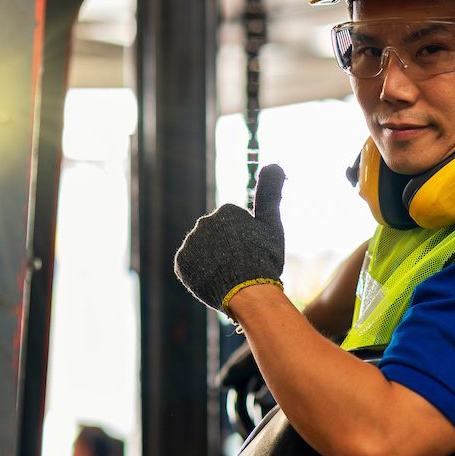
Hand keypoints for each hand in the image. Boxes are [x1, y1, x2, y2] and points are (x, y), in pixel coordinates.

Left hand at [173, 164, 286, 315]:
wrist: (248, 292)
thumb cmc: (264, 260)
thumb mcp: (272, 225)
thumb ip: (270, 194)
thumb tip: (274, 164)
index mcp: (226, 211)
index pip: (235, 228)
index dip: (246, 243)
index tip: (253, 254)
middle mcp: (204, 222)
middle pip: (217, 238)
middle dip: (227, 250)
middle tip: (241, 267)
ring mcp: (190, 243)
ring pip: (203, 252)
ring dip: (213, 261)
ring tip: (228, 276)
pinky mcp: (181, 263)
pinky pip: (190, 266)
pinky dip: (200, 273)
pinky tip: (213, 280)